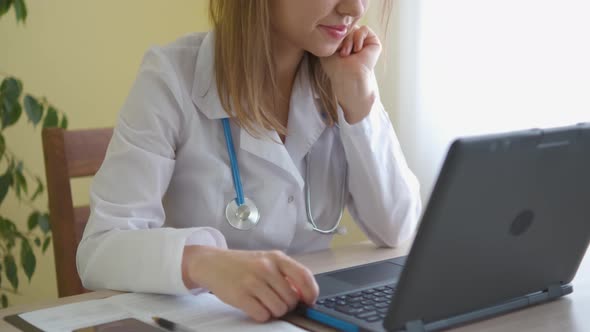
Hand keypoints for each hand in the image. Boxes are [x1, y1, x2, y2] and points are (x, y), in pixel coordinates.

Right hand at [182, 246, 318, 321]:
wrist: (212, 263)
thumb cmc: (244, 264)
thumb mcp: (267, 260)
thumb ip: (286, 273)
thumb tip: (304, 294)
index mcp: (276, 258)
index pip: (304, 276)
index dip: (311, 292)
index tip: (309, 301)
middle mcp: (266, 268)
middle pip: (291, 299)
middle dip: (286, 305)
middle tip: (275, 300)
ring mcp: (252, 281)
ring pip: (278, 309)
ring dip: (273, 311)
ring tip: (263, 302)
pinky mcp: (240, 296)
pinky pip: (262, 315)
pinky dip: (261, 315)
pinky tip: (254, 306)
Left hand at [320, 25, 381, 123]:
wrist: (347, 77)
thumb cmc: (335, 67)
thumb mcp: (328, 49)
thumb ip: (331, 36)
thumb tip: (336, 24)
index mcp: (345, 43)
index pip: (339, 28)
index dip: (335, 36)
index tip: (333, 50)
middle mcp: (355, 41)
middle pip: (346, 27)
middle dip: (341, 39)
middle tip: (342, 53)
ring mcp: (364, 41)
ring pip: (354, 28)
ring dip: (348, 41)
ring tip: (347, 53)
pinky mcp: (373, 42)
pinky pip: (364, 29)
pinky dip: (358, 38)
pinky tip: (357, 50)